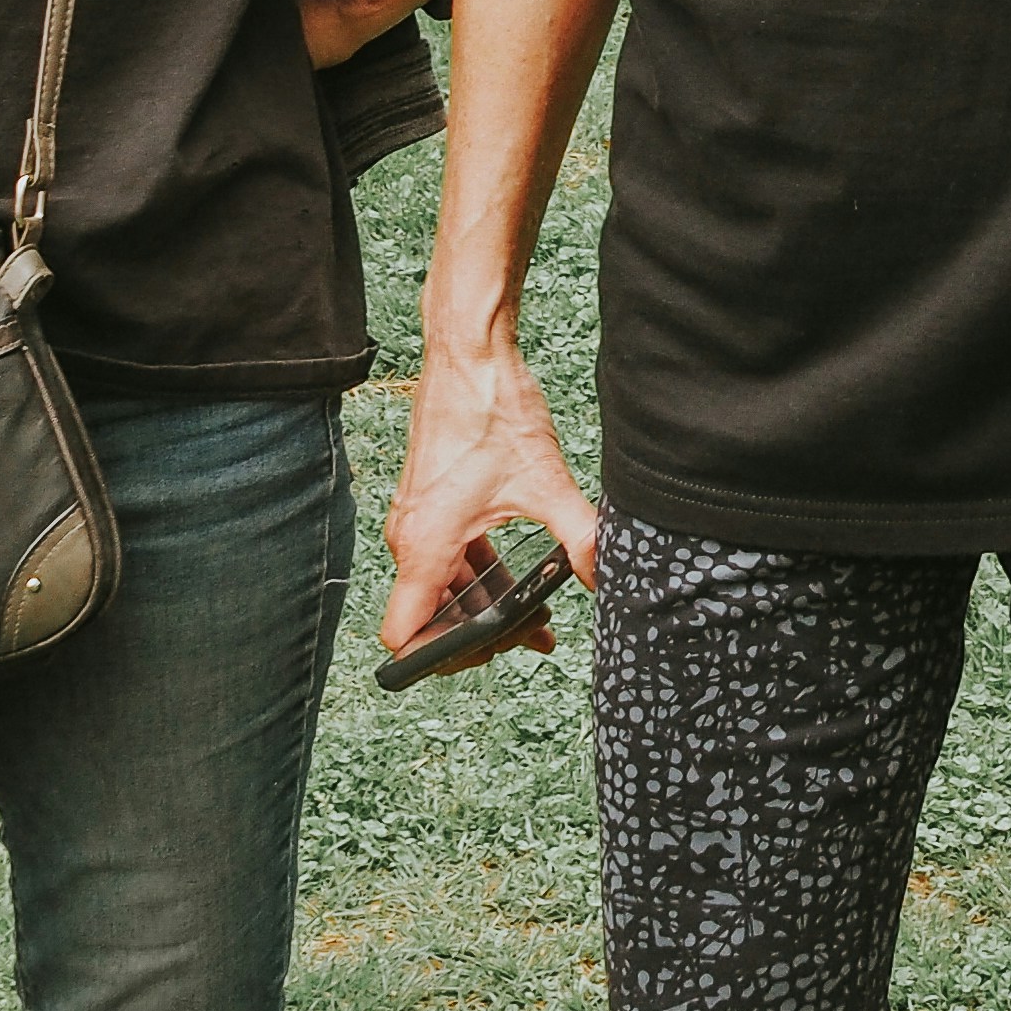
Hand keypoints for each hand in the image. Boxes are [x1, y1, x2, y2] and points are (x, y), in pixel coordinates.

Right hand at [378, 339, 599, 650]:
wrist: (469, 353)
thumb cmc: (490, 410)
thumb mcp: (545, 483)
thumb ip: (579, 538)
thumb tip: (606, 573)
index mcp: (426, 545)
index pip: (404, 635)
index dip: (439, 657)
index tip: (489, 649)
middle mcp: (412, 537)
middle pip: (431, 616)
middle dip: (479, 632)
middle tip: (531, 630)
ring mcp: (421, 518)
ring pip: (444, 585)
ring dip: (484, 603)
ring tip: (537, 611)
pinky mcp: (434, 501)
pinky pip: (450, 554)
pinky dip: (481, 571)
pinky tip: (519, 571)